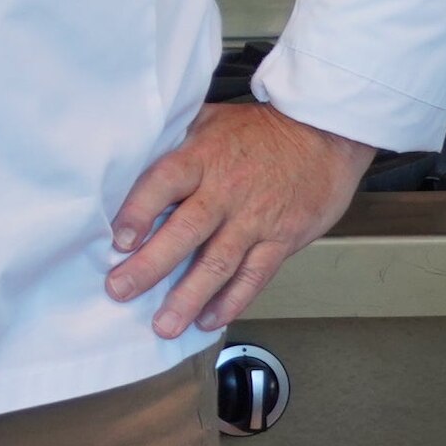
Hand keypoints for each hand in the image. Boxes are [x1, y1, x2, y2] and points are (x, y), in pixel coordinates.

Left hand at [109, 98, 373, 340]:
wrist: (325, 135)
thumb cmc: (260, 130)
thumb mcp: (211, 119)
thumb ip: (175, 139)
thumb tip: (128, 154)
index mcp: (203, 158)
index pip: (165, 183)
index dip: (140, 210)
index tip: (119, 239)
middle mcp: (226, 191)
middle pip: (186, 231)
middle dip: (151, 265)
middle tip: (121, 290)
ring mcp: (255, 219)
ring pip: (219, 263)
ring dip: (189, 296)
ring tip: (164, 325)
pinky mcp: (281, 240)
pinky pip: (254, 276)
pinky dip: (231, 301)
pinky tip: (208, 320)